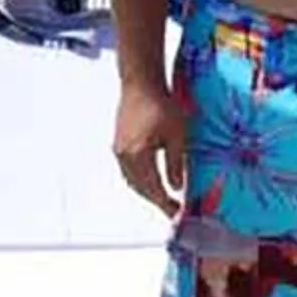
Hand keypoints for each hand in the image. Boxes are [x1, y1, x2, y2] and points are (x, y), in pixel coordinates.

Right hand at [113, 76, 188, 216]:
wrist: (141, 83)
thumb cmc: (160, 104)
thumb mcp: (177, 135)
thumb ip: (176, 163)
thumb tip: (177, 187)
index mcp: (137, 154)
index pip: (152, 188)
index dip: (165, 203)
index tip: (177, 213)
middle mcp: (123, 155)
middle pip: (139, 187)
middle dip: (156, 200)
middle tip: (172, 209)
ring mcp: (119, 149)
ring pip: (132, 180)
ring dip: (147, 191)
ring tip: (164, 198)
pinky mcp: (119, 143)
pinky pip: (128, 170)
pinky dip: (140, 180)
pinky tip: (151, 180)